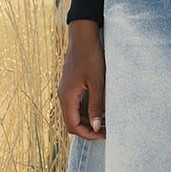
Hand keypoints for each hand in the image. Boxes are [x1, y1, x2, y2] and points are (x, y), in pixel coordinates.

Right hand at [58, 20, 105, 139]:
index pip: (72, 125)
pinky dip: (86, 110)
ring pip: (74, 113)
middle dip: (88, 129)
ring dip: (88, 120)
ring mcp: (66, 90)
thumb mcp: (97, 83)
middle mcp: (64, 95)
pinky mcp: (71, 85)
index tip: (103, 135)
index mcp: (67, 96)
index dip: (87, 134)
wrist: (83, 36)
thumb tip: (96, 127)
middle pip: (72, 121)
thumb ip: (96, 106)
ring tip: (106, 121)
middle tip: (106, 131)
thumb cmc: (90, 57)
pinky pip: (76, 104)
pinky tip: (100, 109)